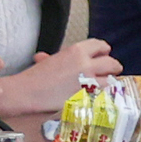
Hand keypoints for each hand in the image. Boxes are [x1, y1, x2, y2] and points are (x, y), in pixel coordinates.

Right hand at [0, 37, 120, 119]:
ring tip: (104, 85)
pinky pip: (103, 94)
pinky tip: (96, 95)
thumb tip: (45, 58)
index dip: (104, 50)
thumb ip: (53, 58)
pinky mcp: (87, 96)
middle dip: (113, 67)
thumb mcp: (45, 62)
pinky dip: (102, 94)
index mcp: (76, 51)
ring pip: (111, 80)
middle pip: (111, 62)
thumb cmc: (33, 77)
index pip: (100, 45)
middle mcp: (85, 63)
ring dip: (109, 82)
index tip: (103, 54)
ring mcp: (88, 80)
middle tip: (110, 70)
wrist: (27, 92)